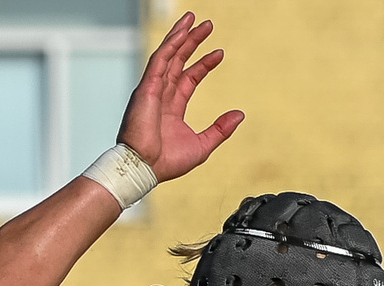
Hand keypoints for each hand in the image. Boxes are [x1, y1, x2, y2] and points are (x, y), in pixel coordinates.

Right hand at [117, 14, 243, 184]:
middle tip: (207, 25)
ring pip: (167, 55)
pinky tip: (180, 33)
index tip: (219, 53)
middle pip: (178, 61)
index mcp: (171, 108)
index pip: (189, 78)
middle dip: (192, 42)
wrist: (144, 168)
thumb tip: (239, 115)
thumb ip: (220, 129)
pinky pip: (159, 61)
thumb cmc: (166, 163)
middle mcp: (161, 96)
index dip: (204, 64)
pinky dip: (169, 45)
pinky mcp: (146, 88)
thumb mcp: (202, 145)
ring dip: (180, 36)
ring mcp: (152, 90)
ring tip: (192, 19)